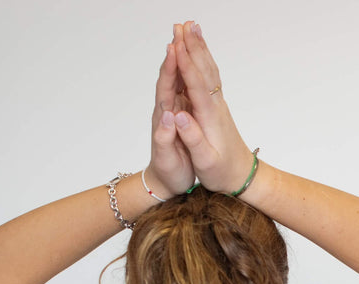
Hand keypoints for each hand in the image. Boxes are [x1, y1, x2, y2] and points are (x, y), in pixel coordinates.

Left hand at [146, 30, 195, 197]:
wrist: (166, 181)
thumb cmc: (169, 172)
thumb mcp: (167, 159)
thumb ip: (164, 137)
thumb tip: (168, 116)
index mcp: (164, 118)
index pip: (166, 87)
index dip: (170, 67)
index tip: (175, 48)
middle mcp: (167, 108)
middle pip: (170, 74)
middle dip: (176, 51)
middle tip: (181, 27)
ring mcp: (174, 108)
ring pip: (178, 76)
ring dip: (182, 54)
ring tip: (187, 33)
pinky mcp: (182, 111)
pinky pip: (186, 85)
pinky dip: (190, 69)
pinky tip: (194, 58)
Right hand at [170, 21, 257, 193]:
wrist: (243, 177)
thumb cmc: (222, 172)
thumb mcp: (206, 161)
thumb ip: (193, 139)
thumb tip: (180, 117)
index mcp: (209, 117)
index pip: (196, 84)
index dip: (186, 62)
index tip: (177, 43)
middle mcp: (215, 106)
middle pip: (203, 69)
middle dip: (193, 45)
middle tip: (183, 23)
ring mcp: (217, 104)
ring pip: (208, 69)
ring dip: (199, 47)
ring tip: (192, 27)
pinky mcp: (216, 107)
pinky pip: (208, 76)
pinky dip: (202, 60)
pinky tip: (199, 51)